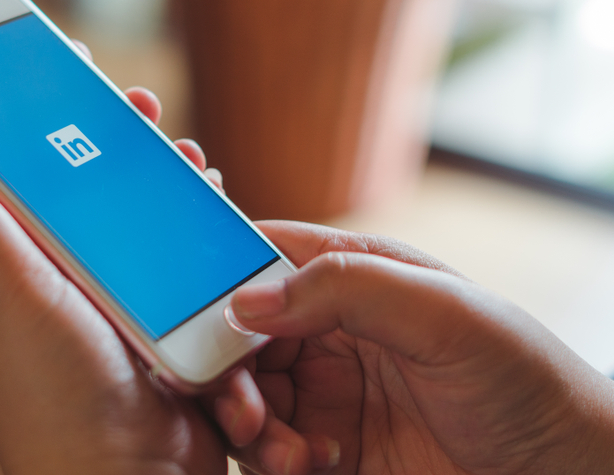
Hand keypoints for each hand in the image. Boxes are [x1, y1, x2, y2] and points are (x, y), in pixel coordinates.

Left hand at [0, 48, 268, 474]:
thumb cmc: (57, 399)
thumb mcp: (3, 293)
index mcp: (12, 258)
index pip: (8, 165)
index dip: (20, 109)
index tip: (41, 57)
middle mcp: (60, 273)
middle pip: (80, 182)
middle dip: (106, 133)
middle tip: (129, 99)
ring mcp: (116, 295)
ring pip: (138, 214)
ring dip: (159, 176)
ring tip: (176, 150)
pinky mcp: (166, 317)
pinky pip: (184, 256)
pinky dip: (197, 226)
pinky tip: (207, 204)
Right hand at [216, 221, 613, 473]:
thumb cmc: (526, 381)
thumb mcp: (446, 316)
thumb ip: (348, 288)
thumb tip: (248, 298)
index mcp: (351, 276)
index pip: (259, 258)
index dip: (215, 277)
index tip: (187, 312)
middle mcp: (327, 330)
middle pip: (234, 334)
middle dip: (222, 366)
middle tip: (239, 402)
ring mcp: (324, 392)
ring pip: (241, 395)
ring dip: (246, 421)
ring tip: (285, 448)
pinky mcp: (324, 449)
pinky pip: (264, 449)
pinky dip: (269, 458)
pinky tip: (313, 462)